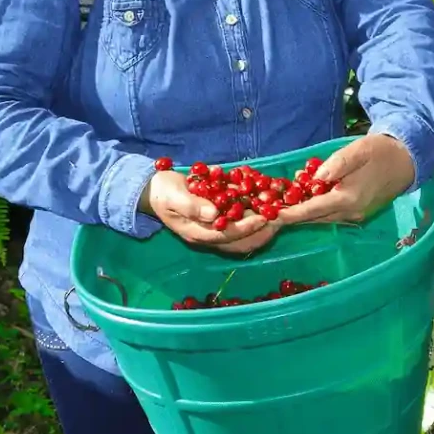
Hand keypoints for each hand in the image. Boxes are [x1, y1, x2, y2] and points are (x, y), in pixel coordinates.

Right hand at [141, 170, 276, 254]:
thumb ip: (192, 206)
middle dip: (261, 233)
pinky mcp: (218, 222)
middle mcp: (208, 235)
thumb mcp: (172, 196)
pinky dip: (254, 219)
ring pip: (243, 238)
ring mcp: (214, 230)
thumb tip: (213, 214)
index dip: (246, 227)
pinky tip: (265, 206)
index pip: (227, 235)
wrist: (154, 191)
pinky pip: (240, 226)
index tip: (263, 217)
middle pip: (240, 242)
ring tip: (278, 214)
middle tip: (279, 218)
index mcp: (196, 233)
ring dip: (261, 229)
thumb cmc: (163, 193)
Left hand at [276, 134, 415, 226]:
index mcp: (349, 199)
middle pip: (315, 218)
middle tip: (270, 211)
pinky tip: (307, 199)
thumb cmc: (381, 152)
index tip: (272, 216)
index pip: (313, 209)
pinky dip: (317, 209)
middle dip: (293, 215)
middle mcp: (351, 213)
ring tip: (283, 206)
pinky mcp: (359, 212)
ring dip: (304, 213)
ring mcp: (356, 215)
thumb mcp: (357, 150)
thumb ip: (336, 164)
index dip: (291, 213)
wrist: (408, 160)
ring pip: (323, 217)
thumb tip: (315, 178)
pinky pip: (332, 214)